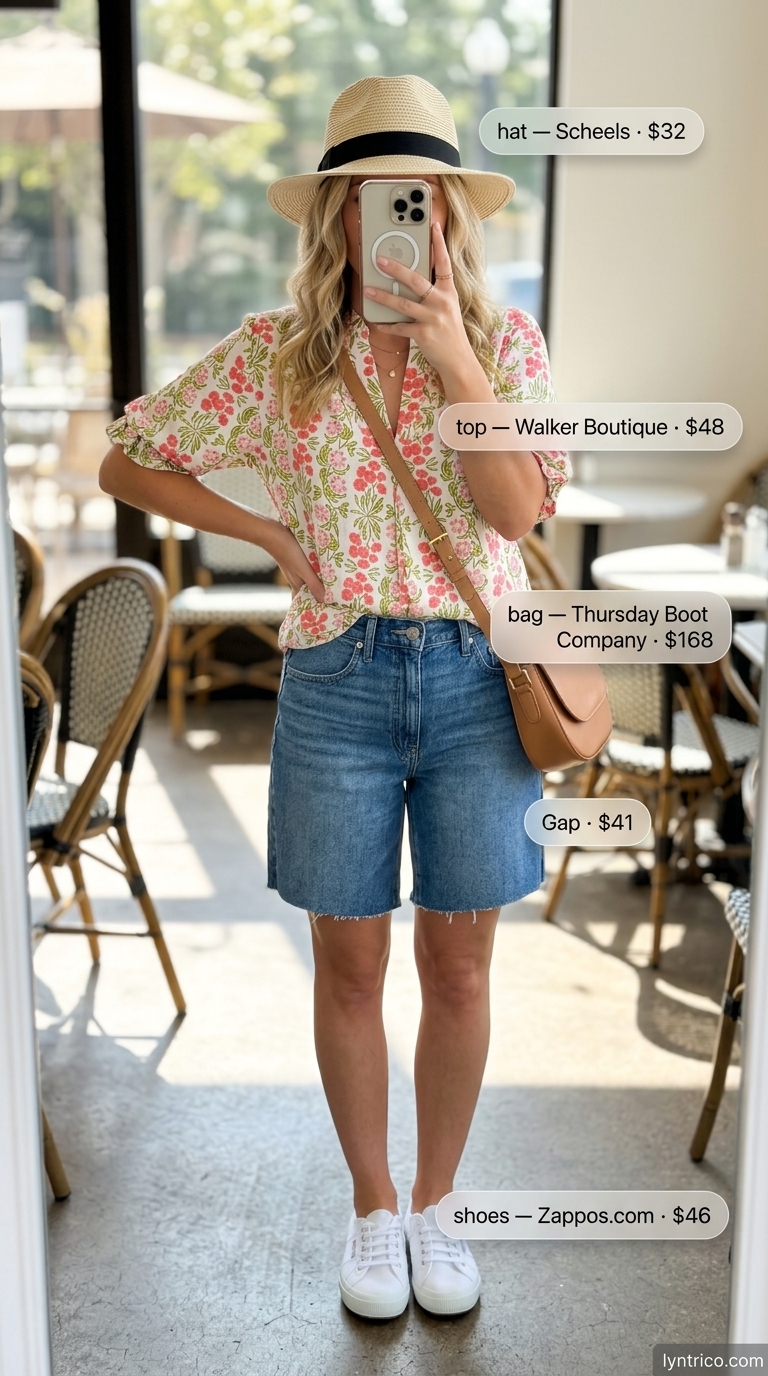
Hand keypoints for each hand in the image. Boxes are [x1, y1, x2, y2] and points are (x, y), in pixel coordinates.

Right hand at [267, 522, 324, 601]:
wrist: (272, 533)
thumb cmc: (288, 551)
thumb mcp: (303, 569)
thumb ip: (314, 584)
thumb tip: (325, 600)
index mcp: (297, 585)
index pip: (303, 602)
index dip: (311, 609)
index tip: (325, 613)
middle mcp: (295, 579)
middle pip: (306, 593)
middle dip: (316, 598)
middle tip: (332, 602)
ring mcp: (295, 570)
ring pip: (307, 582)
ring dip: (317, 585)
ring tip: (331, 587)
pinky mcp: (296, 560)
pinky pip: (307, 571)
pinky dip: (314, 573)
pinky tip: (321, 569)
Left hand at [363, 222, 480, 387]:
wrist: (459, 361)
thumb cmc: (450, 333)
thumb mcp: (448, 308)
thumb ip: (434, 293)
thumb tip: (412, 278)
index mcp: (449, 292)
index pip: (444, 262)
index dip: (438, 243)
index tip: (432, 225)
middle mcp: (442, 302)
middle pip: (416, 280)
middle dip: (396, 268)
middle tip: (379, 259)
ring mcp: (433, 318)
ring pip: (403, 304)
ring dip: (383, 296)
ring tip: (368, 290)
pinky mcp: (424, 334)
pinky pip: (400, 328)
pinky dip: (387, 325)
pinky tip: (376, 322)